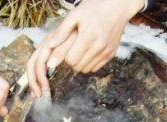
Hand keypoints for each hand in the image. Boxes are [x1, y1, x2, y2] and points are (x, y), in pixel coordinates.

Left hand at [27, 0, 143, 96]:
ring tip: (80, 49)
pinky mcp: (111, 55)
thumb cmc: (93, 9)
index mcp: (88, 37)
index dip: (65, 56)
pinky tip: (88, 51)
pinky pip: (95, 68)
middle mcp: (98, 47)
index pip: (70, 60)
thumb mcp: (74, 15)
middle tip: (72, 49)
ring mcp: (106, 52)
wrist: (117, 7)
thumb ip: (61, 32)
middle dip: (71, 60)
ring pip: (86, 69)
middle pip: (77, 67)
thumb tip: (50, 47)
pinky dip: (89, 63)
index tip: (66, 48)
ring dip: (80, 63)